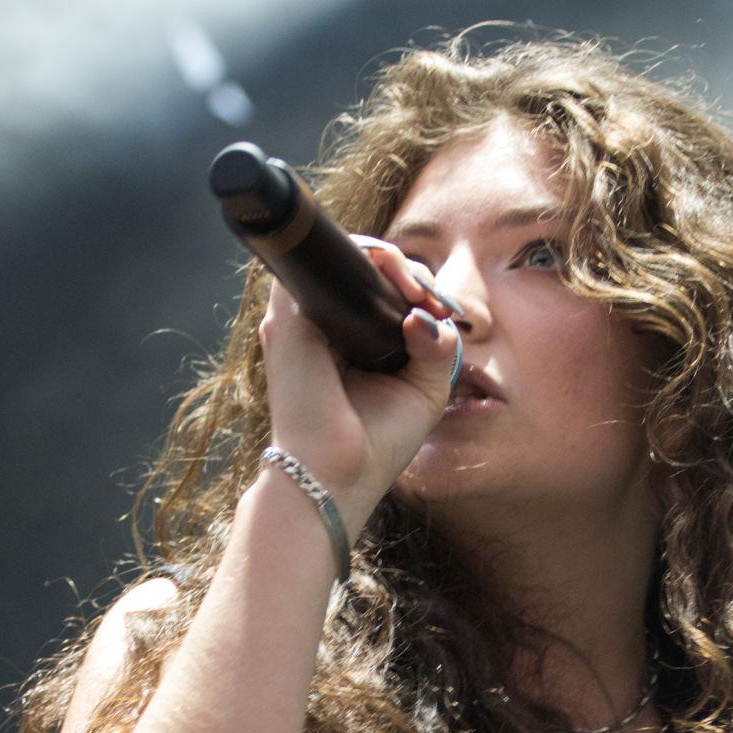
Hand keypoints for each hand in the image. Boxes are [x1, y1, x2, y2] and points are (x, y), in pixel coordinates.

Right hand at [257, 237, 461, 537]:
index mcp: (353, 340)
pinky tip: (390, 277)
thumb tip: (426, 315)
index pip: (384, 289)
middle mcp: (326, 324)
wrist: (335, 476)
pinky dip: (360, 256)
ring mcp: (305, 316)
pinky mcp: (289, 316)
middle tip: (431, 298)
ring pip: (347, 256)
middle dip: (408, 270)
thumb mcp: (425, 389)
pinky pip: (321, 260)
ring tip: (415, 289)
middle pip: (367, 268)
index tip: (443, 309)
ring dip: (388, 258)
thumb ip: (438, 346)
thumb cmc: (378, 442)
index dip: (417, 287)